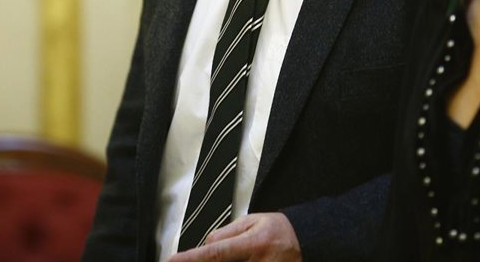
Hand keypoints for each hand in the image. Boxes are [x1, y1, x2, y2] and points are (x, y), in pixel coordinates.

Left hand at [167, 212, 301, 261]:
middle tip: (197, 257)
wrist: (307, 243)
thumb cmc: (279, 231)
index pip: (214, 253)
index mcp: (253, 244)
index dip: (190, 259)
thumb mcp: (253, 221)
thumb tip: (206, 246)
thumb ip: (226, 233)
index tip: (171, 261)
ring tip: (236, 253)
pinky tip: (239, 259)